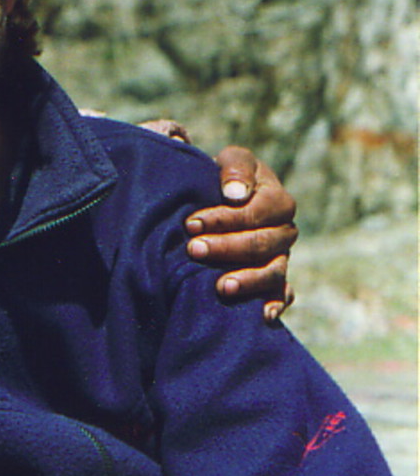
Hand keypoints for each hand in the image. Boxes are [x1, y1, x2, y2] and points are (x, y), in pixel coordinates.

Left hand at [183, 144, 297, 320]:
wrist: (221, 195)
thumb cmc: (224, 176)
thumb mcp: (232, 160)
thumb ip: (235, 169)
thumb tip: (235, 195)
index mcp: (277, 199)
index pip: (256, 212)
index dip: (224, 218)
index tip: (191, 223)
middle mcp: (283, 230)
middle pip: (263, 244)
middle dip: (226, 248)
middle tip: (193, 250)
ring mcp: (281, 256)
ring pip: (273, 271)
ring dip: (248, 280)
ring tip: (220, 286)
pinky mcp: (275, 278)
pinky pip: (283, 293)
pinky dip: (276, 304)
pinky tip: (262, 315)